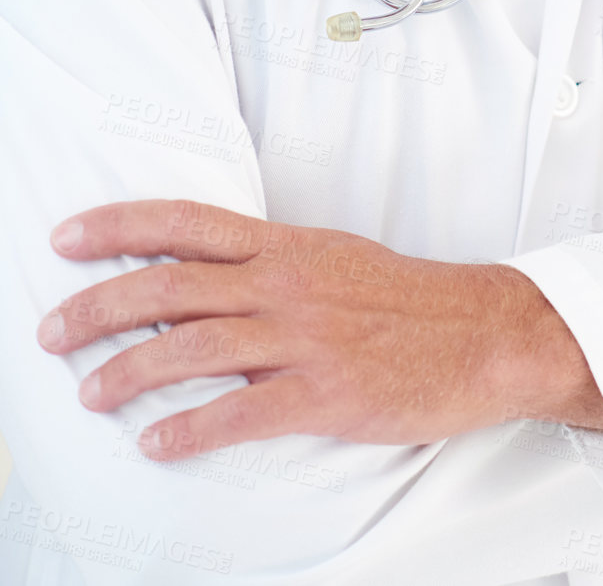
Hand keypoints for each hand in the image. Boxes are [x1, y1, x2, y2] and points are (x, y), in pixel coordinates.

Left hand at [36, 200, 602, 458]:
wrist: (485, 333)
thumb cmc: (410, 301)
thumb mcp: (336, 262)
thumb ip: (271, 270)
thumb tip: (205, 285)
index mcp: (288, 246)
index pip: (187, 224)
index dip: (119, 227)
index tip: (67, 237)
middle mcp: (287, 284)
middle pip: (171, 286)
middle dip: (99, 307)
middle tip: (51, 332)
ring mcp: (306, 338)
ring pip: (194, 348)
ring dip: (129, 372)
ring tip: (90, 392)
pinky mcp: (328, 394)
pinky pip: (241, 413)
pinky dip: (190, 429)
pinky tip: (156, 443)